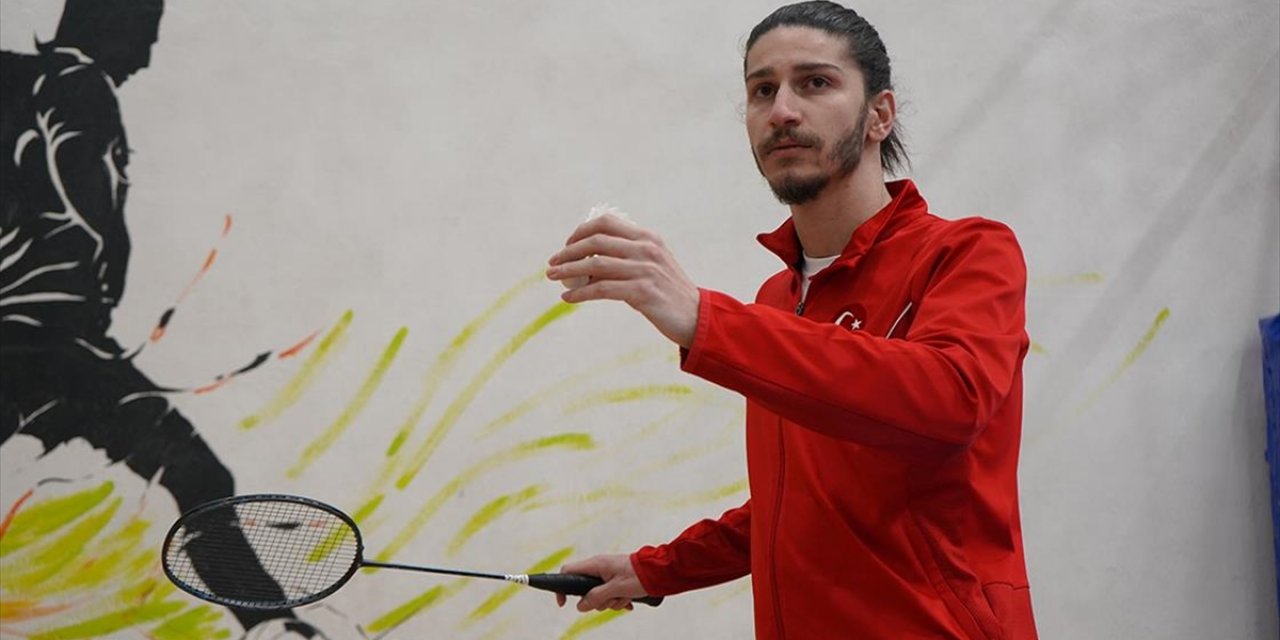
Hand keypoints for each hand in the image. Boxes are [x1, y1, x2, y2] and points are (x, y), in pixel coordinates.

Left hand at [546, 214, 699, 347]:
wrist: (695, 316)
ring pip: (595, 265)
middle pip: (596, 241)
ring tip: (552, 277)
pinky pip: (602, 289)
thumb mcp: (651, 265)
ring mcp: (645, 269)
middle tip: (552, 263)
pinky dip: (580, 293)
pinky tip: (568, 297)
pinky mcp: (642, 292)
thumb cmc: (668, 292)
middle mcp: (646, 249)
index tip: (567, 245)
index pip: (606, 223)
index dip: (581, 231)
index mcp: (647, 237)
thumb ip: (625, 258)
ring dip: (568, 270)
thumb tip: (585, 263)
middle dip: (568, 251)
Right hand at [554, 554, 648, 611]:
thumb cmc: (639, 575)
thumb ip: (596, 597)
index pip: (568, 572)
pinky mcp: (616, 580)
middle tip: (612, 600)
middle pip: (585, 589)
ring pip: (599, 595)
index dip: (562, 587)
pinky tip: (629, 601)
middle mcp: (599, 568)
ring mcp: (607, 574)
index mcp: (595, 564)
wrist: (660, 572)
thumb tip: (580, 606)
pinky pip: (609, 594)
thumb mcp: (616, 589)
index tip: (564, 603)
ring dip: (611, 601)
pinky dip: (618, 600)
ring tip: (625, 597)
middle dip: (598, 601)